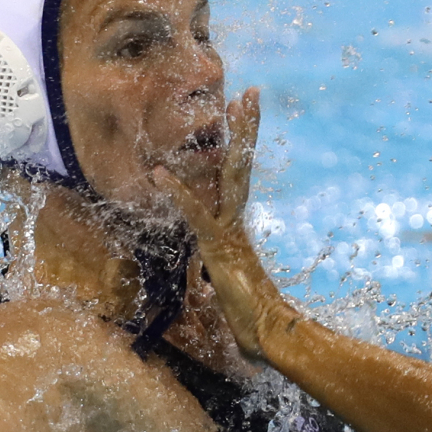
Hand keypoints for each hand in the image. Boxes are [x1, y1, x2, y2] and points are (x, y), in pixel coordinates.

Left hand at [152, 87, 287, 357]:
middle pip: (241, 168)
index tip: (239, 126)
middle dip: (245, 131)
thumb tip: (207, 293)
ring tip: (234, 103)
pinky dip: (176, 193)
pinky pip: (195, 213)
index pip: (237, 183)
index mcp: (237, 233)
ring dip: (232, 139)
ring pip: (231, 176)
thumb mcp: (227, 299)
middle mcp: (237, 224)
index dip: (237, 153)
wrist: (273, 336)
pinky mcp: (218, 246)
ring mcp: (231, 232)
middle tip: (250, 95)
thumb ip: (218, 289)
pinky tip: (159, 173)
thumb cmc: (255, 326)